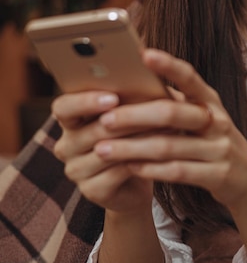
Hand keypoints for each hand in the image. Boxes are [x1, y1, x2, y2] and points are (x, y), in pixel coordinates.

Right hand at [52, 91, 155, 212]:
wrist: (142, 174)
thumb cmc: (137, 132)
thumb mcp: (133, 109)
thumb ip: (133, 93)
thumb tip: (149, 71)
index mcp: (70, 119)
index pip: (63, 107)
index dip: (85, 101)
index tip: (113, 98)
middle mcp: (67, 145)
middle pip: (88, 131)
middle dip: (125, 120)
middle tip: (154, 110)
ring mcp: (76, 170)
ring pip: (105, 152)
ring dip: (138, 139)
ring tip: (166, 127)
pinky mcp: (91, 191)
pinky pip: (115, 173)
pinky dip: (139, 161)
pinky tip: (159, 153)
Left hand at [93, 48, 246, 211]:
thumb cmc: (212, 140)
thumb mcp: (199, 116)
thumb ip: (173, 102)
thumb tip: (131, 83)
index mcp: (210, 100)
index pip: (190, 77)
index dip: (168, 65)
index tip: (143, 54)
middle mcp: (217, 120)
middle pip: (172, 113)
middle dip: (135, 115)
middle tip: (105, 119)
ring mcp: (219, 148)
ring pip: (170, 146)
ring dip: (133, 148)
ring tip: (104, 149)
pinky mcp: (218, 175)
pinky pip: (179, 171)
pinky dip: (152, 170)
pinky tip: (131, 168)